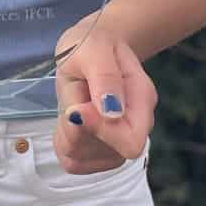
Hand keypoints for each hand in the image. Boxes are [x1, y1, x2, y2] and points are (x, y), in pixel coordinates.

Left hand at [52, 25, 156, 175]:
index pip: (131, 141)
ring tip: (73, 102)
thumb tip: (112, 113)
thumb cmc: (94, 44)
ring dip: (69, 133)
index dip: (101, 131)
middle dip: (80, 129)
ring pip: (85, 159)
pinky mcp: (96, 150)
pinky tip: (68, 119)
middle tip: (74, 97)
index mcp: (141, 99)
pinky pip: (74, 162)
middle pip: (108, 154)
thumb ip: (104, 77)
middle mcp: (136, 125)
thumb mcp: (94, 48)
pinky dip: (64, 142)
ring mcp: (118, 140)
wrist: (92, 45)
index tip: (79, 107)